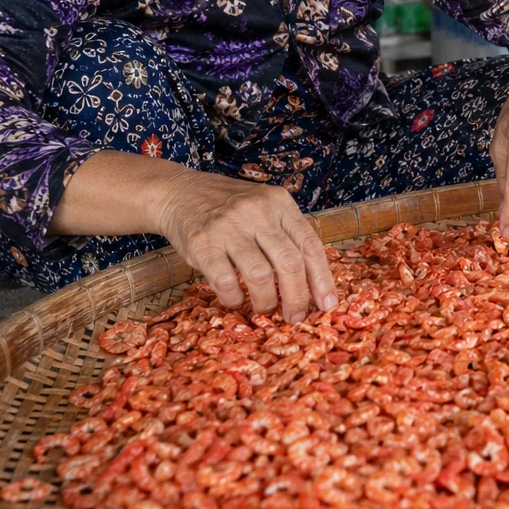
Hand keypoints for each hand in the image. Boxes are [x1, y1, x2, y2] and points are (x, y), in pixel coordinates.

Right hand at [152, 168, 336, 320]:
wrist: (179, 192)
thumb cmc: (230, 208)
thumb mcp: (265, 208)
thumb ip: (286, 236)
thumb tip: (313, 283)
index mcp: (280, 204)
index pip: (310, 245)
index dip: (322, 279)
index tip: (328, 304)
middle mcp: (257, 212)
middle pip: (290, 263)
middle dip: (297, 298)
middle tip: (295, 317)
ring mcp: (228, 226)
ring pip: (260, 275)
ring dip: (266, 301)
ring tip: (264, 309)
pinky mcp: (202, 243)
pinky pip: (225, 281)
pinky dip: (234, 299)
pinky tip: (235, 300)